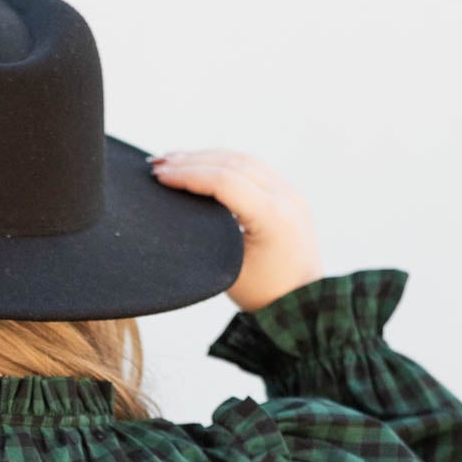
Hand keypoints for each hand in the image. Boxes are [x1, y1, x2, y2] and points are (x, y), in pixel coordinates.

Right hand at [147, 148, 323, 313]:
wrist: (304, 303)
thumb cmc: (265, 294)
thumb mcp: (229, 269)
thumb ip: (207, 236)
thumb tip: (178, 209)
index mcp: (273, 216)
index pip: (224, 181)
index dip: (187, 175)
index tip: (159, 176)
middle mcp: (285, 196)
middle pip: (232, 163)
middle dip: (191, 161)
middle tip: (158, 164)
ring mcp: (288, 192)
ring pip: (241, 160)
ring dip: (205, 157)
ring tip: (173, 161)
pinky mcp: (286, 194)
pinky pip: (251, 168)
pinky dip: (222, 163)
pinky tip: (201, 166)